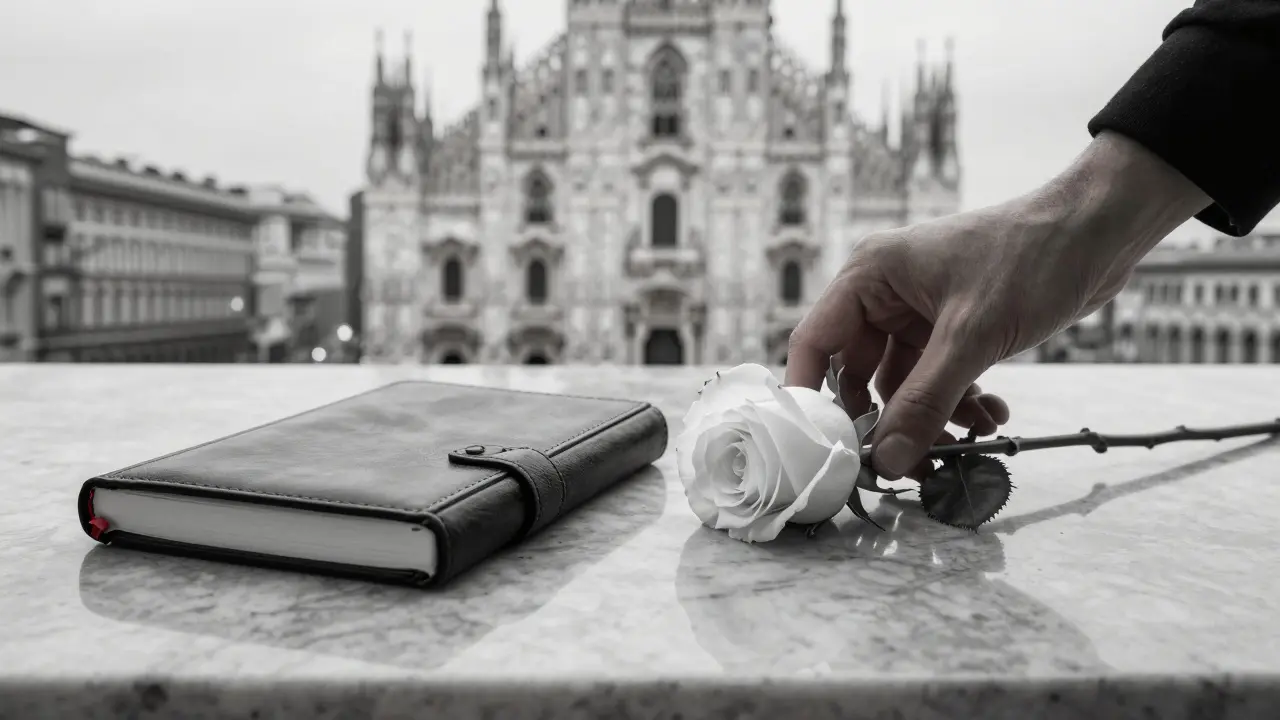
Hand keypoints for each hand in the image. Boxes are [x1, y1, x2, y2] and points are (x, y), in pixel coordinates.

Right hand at [787, 131, 1210, 479]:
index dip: (810, 396)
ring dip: (931, 416)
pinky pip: (939, 380)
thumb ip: (925, 401)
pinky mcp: (955, 328)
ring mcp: (921, 313)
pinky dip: (960, 403)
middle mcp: (887, 294)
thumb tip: (888, 459)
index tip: (822, 447)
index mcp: (871, 275)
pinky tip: (991, 416)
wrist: (1101, 230)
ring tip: (968, 439)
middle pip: (857, 373)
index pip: (814, 342)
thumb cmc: (1033, 253)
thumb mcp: (972, 335)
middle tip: (902, 462)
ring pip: (903, 384)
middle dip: (884, 419)